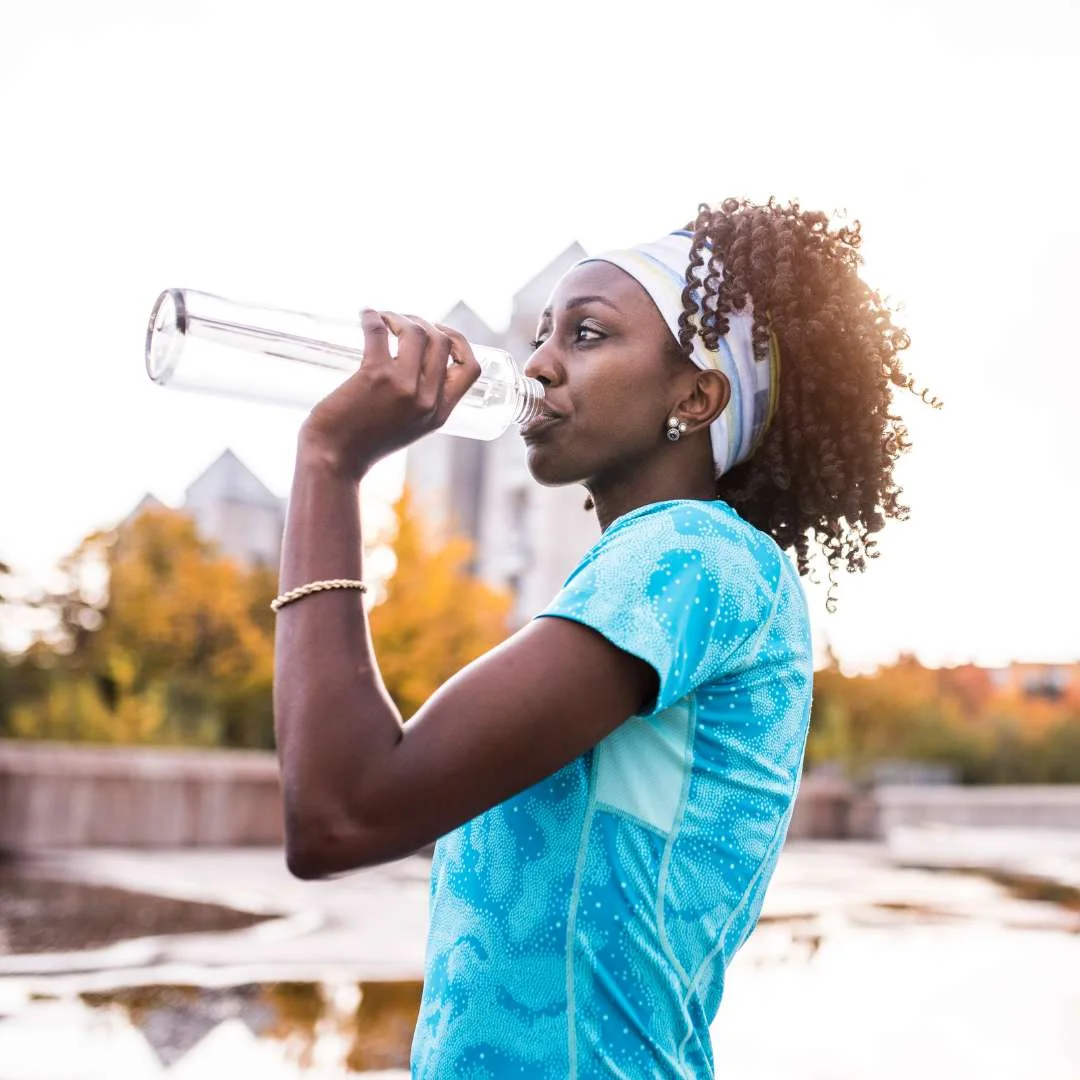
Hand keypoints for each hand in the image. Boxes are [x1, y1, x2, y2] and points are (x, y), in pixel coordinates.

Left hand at [299, 310, 481, 478]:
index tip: (440, 333)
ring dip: (401, 316)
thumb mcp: (408, 428)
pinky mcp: (374, 376)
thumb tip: (410, 366)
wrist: (334, 460)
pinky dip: (372, 316)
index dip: (460, 342)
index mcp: (440, 414)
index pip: (470, 369)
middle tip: (403, 323)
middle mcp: (427, 400)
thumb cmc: (364, 443)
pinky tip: (366, 314)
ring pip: (418, 331)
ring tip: (384, 319)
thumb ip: (418, 404)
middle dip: (426, 322)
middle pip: (443, 342)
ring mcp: (403, 387)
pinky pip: (379, 332)